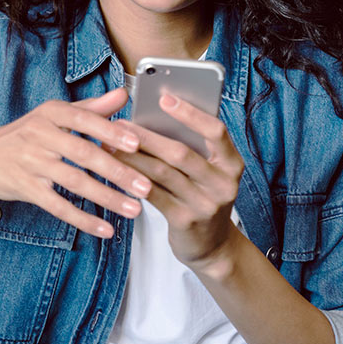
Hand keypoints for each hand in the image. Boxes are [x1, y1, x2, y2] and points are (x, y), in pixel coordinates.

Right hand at [0, 87, 150, 237]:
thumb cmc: (22, 135)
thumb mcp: (52, 116)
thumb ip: (91, 108)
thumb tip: (123, 94)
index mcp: (50, 112)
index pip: (85, 120)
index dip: (111, 132)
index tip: (136, 144)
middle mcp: (40, 134)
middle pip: (84, 153)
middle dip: (118, 172)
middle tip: (145, 186)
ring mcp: (31, 162)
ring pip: (74, 182)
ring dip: (107, 197)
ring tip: (133, 209)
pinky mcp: (25, 188)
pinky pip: (58, 206)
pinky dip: (83, 219)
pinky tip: (104, 229)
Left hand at [114, 93, 243, 270]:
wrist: (212, 245)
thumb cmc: (203, 196)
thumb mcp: (209, 171)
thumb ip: (192, 147)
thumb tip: (153, 116)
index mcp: (232, 164)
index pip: (216, 131)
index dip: (190, 113)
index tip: (165, 98)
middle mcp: (223, 184)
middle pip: (181, 152)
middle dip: (146, 136)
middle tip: (120, 124)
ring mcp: (205, 204)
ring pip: (162, 173)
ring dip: (132, 156)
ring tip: (110, 144)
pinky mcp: (185, 221)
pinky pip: (153, 195)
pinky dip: (133, 179)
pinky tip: (116, 169)